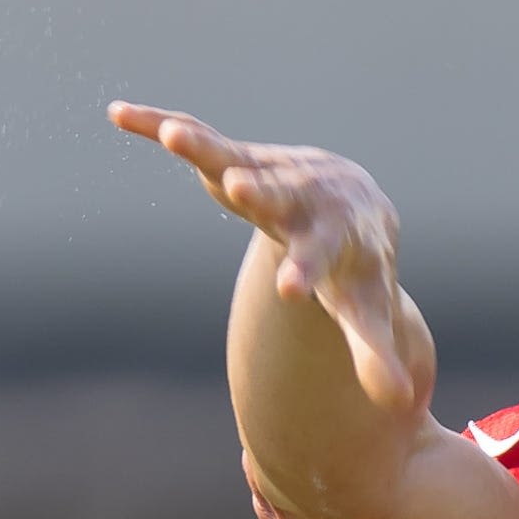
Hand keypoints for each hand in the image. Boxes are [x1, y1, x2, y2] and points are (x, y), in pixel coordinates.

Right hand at [112, 103, 430, 415]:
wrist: (355, 203)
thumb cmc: (356, 267)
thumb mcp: (364, 310)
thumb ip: (375, 353)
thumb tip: (399, 404)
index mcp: (330, 241)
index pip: (319, 260)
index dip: (305, 273)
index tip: (290, 289)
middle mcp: (299, 199)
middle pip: (279, 196)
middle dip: (259, 192)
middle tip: (239, 186)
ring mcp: (266, 172)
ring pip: (232, 155)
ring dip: (201, 145)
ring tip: (169, 133)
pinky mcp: (237, 156)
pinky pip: (196, 138)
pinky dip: (157, 125)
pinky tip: (118, 115)